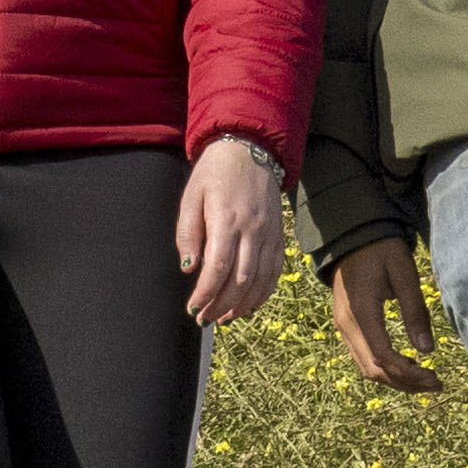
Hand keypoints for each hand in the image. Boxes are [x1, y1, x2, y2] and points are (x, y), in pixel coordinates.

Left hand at [172, 135, 283, 332]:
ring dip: (242, 304)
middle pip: (240, 280)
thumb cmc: (215, 173)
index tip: (193, 307)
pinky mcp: (279, 236)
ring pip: (260, 280)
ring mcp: (269, 234)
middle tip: (204, 318)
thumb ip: (188, 233)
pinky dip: (263, 293)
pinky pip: (275, 272)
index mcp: (226, 219)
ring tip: (224, 317)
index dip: (206, 293)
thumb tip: (189, 268)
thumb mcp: (192, 196)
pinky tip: (248, 304)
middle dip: (221, 305)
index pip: (218, 267)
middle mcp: (252, 230)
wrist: (250, 149)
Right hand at [328, 232, 443, 390]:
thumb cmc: (383, 251)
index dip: (410, 374)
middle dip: (405, 382)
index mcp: (361, 312)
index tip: (436, 378)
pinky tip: (407, 365)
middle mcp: (346, 324)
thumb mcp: (405, 275)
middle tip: (437, 384)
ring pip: (366, 367)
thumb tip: (428, 350)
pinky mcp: (346, 325)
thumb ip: (415, 312)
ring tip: (425, 379)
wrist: (354, 236)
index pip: (383, 356)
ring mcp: (343, 326)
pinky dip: (384, 368)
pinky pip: (362, 356)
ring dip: (395, 379)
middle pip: (373, 369)